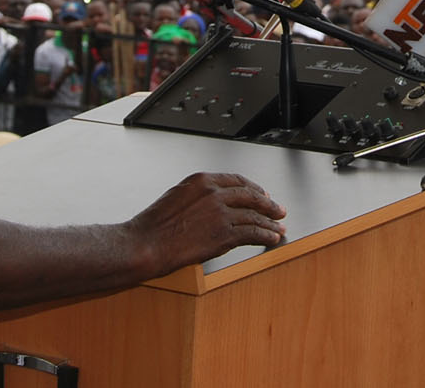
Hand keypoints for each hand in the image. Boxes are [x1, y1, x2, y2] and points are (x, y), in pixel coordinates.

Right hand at [124, 173, 287, 277]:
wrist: (145, 244)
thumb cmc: (153, 226)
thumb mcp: (176, 196)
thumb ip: (198, 196)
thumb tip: (214, 203)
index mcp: (202, 180)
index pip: (237, 180)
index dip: (254, 188)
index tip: (263, 194)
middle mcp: (214, 193)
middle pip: (251, 196)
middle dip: (268, 204)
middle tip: (279, 210)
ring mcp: (221, 213)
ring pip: (255, 216)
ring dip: (270, 223)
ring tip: (279, 228)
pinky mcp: (224, 234)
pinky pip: (253, 233)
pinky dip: (266, 236)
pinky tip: (272, 238)